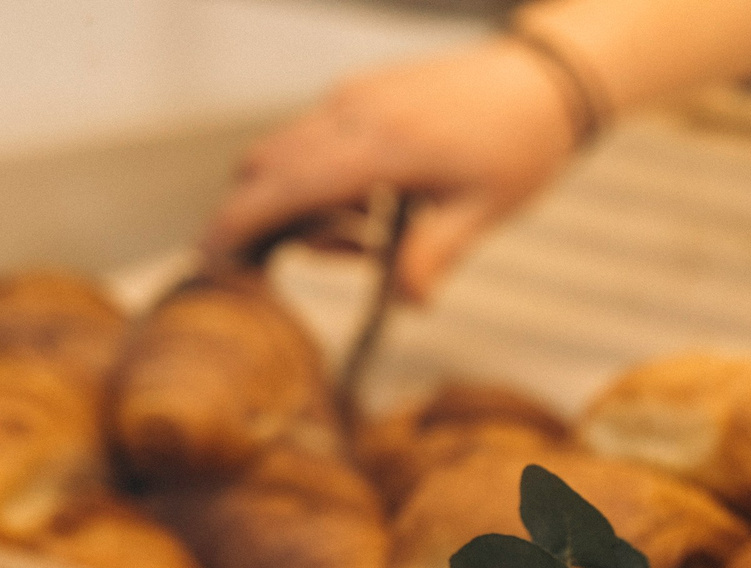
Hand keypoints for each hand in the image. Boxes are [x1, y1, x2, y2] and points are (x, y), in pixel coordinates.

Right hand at [203, 40, 579, 302]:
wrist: (540, 82)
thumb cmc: (519, 147)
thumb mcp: (484, 212)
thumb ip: (433, 256)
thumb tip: (404, 303)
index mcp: (380, 146)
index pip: (284, 186)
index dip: (238, 224)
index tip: (210, 259)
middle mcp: (352, 113)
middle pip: (265, 166)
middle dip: (258, 219)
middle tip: (290, 266)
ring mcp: (352, 98)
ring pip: (285, 152)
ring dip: (299, 205)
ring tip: (371, 239)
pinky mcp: (359, 95)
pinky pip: (312, 139)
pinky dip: (318, 181)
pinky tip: (374, 209)